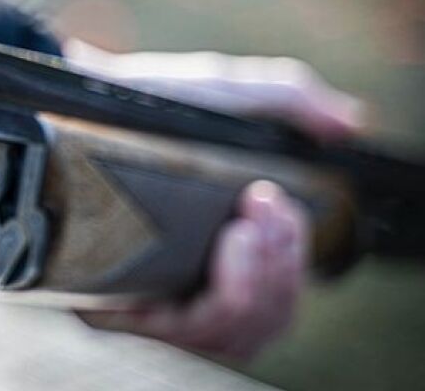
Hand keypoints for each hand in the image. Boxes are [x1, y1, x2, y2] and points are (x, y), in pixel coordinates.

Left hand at [64, 41, 363, 360]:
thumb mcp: (223, 93)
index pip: (271, 299)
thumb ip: (288, 99)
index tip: (276, 203)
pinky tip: (222, 253)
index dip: (290, 266)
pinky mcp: (109, 302)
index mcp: (218, 255)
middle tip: (265, 207)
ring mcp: (149, 298)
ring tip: (245, 231)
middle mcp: (183, 286)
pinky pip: (173, 332)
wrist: (81, 94)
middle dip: (280, 270)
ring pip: (226, 336)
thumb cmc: (150, 101)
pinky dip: (214, 302)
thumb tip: (347, 122)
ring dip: (255, 286)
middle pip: (256, 325)